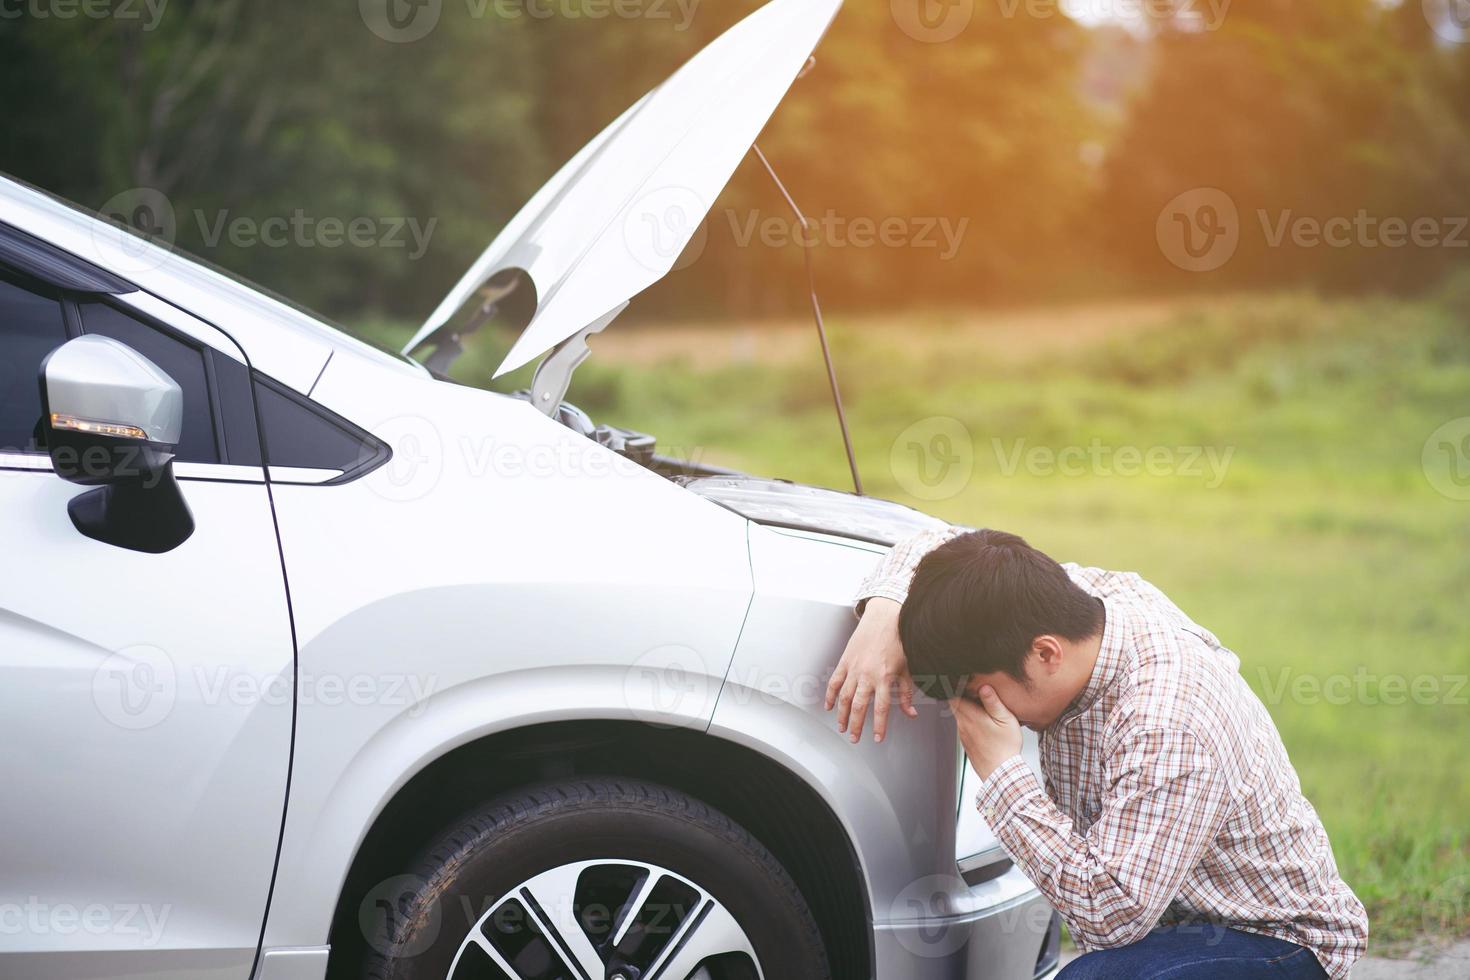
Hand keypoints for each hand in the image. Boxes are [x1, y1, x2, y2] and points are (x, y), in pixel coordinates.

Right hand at [825, 597, 917, 742]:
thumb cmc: (898, 641)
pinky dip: (830, 695)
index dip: (878, 726)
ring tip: (841, 727)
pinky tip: (829, 706)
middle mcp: (867, 674)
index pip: (881, 708)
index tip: (877, 738)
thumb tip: (911, 714)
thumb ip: (907, 693)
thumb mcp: (907, 669)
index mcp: (884, 677)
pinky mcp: (845, 661)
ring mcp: (854, 668)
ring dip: (841, 714)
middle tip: (854, 738)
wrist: (884, 618)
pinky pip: (834, 681)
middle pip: (858, 706)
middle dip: (856, 725)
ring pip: (844, 696)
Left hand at [952, 686, 1022, 777]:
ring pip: (958, 715)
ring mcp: (963, 734)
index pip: (954, 695)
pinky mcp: (966, 742)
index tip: (960, 678)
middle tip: (970, 687)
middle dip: (960, 694)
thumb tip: (984, 686)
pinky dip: (968, 720)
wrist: (1000, 774)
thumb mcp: (1006, 721)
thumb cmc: (1006, 748)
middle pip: (954, 703)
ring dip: (965, 707)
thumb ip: (993, 703)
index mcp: (971, 716)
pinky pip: (963, 726)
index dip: (955, 685)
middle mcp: (963, 724)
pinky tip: (981, 722)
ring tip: (978, 703)